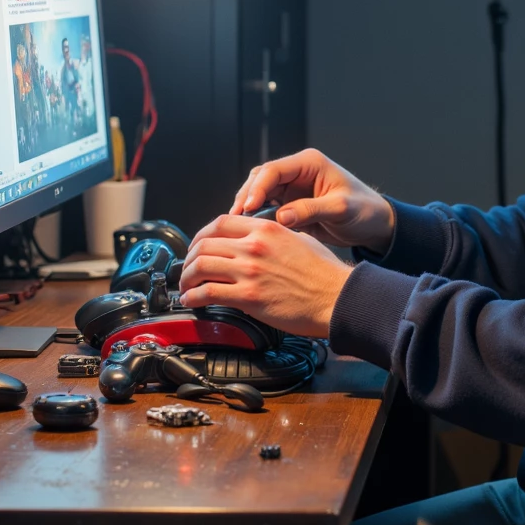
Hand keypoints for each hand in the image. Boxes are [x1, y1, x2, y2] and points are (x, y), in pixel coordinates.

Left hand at [179, 214, 351, 337]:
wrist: (337, 297)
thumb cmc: (325, 274)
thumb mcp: (300, 239)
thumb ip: (273, 236)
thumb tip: (255, 242)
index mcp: (267, 229)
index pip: (221, 222)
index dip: (203, 234)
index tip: (199, 245)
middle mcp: (255, 246)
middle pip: (205, 244)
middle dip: (190, 257)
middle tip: (188, 269)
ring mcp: (250, 271)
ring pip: (201, 267)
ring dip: (186, 278)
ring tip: (186, 287)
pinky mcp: (249, 296)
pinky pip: (208, 293)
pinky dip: (193, 297)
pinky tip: (192, 301)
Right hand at [230, 148, 394, 255]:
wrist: (375, 224)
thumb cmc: (365, 210)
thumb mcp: (341, 209)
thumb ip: (311, 210)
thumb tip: (281, 217)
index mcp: (309, 163)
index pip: (273, 170)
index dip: (257, 189)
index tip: (246, 209)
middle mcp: (297, 172)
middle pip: (260, 180)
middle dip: (246, 198)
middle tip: (235, 219)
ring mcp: (292, 188)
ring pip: (259, 193)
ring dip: (247, 208)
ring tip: (237, 228)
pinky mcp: (290, 205)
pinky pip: (267, 208)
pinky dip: (257, 219)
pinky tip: (250, 232)